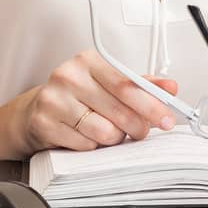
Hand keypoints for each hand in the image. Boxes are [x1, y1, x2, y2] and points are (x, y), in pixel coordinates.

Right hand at [14, 49, 178, 155]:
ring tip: (107, 131)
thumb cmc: (79, 96)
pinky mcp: (44, 123)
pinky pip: (85, 145)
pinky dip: (92, 146)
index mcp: (88, 61)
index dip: (152, 105)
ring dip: (113, 138)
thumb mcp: (109, 83)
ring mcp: (54, 100)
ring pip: (104, 131)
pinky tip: (86, 136)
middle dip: (138, 126)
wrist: (36, 110)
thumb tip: (170, 87)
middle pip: (119, 110)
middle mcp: (69, 76)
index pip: (127, 85)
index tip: (168, 119)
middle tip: (141, 131)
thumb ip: (141, 84)